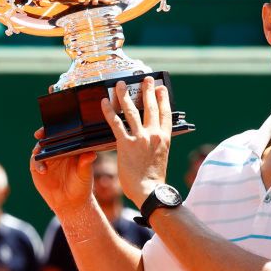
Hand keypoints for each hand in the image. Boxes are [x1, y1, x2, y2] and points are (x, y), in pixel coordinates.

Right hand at [29, 127, 97, 214]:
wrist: (71, 203)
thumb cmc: (81, 186)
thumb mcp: (85, 174)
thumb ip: (86, 163)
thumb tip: (91, 154)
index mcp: (69, 148)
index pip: (61, 134)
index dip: (56, 128)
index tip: (53, 126)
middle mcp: (56, 151)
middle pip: (47, 139)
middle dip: (42, 134)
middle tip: (39, 134)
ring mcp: (46, 160)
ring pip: (39, 149)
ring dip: (38, 149)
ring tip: (39, 153)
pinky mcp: (37, 169)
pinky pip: (35, 163)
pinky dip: (38, 165)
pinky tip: (43, 170)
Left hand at [100, 76, 172, 206]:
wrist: (149, 191)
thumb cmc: (154, 179)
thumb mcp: (161, 158)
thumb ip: (157, 145)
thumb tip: (153, 139)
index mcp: (165, 138)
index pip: (165, 114)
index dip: (163, 99)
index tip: (161, 89)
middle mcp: (154, 134)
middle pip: (151, 107)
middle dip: (148, 90)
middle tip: (146, 79)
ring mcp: (140, 138)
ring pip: (132, 110)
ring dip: (125, 95)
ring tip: (120, 84)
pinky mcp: (126, 144)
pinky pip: (115, 123)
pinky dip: (109, 111)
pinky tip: (104, 102)